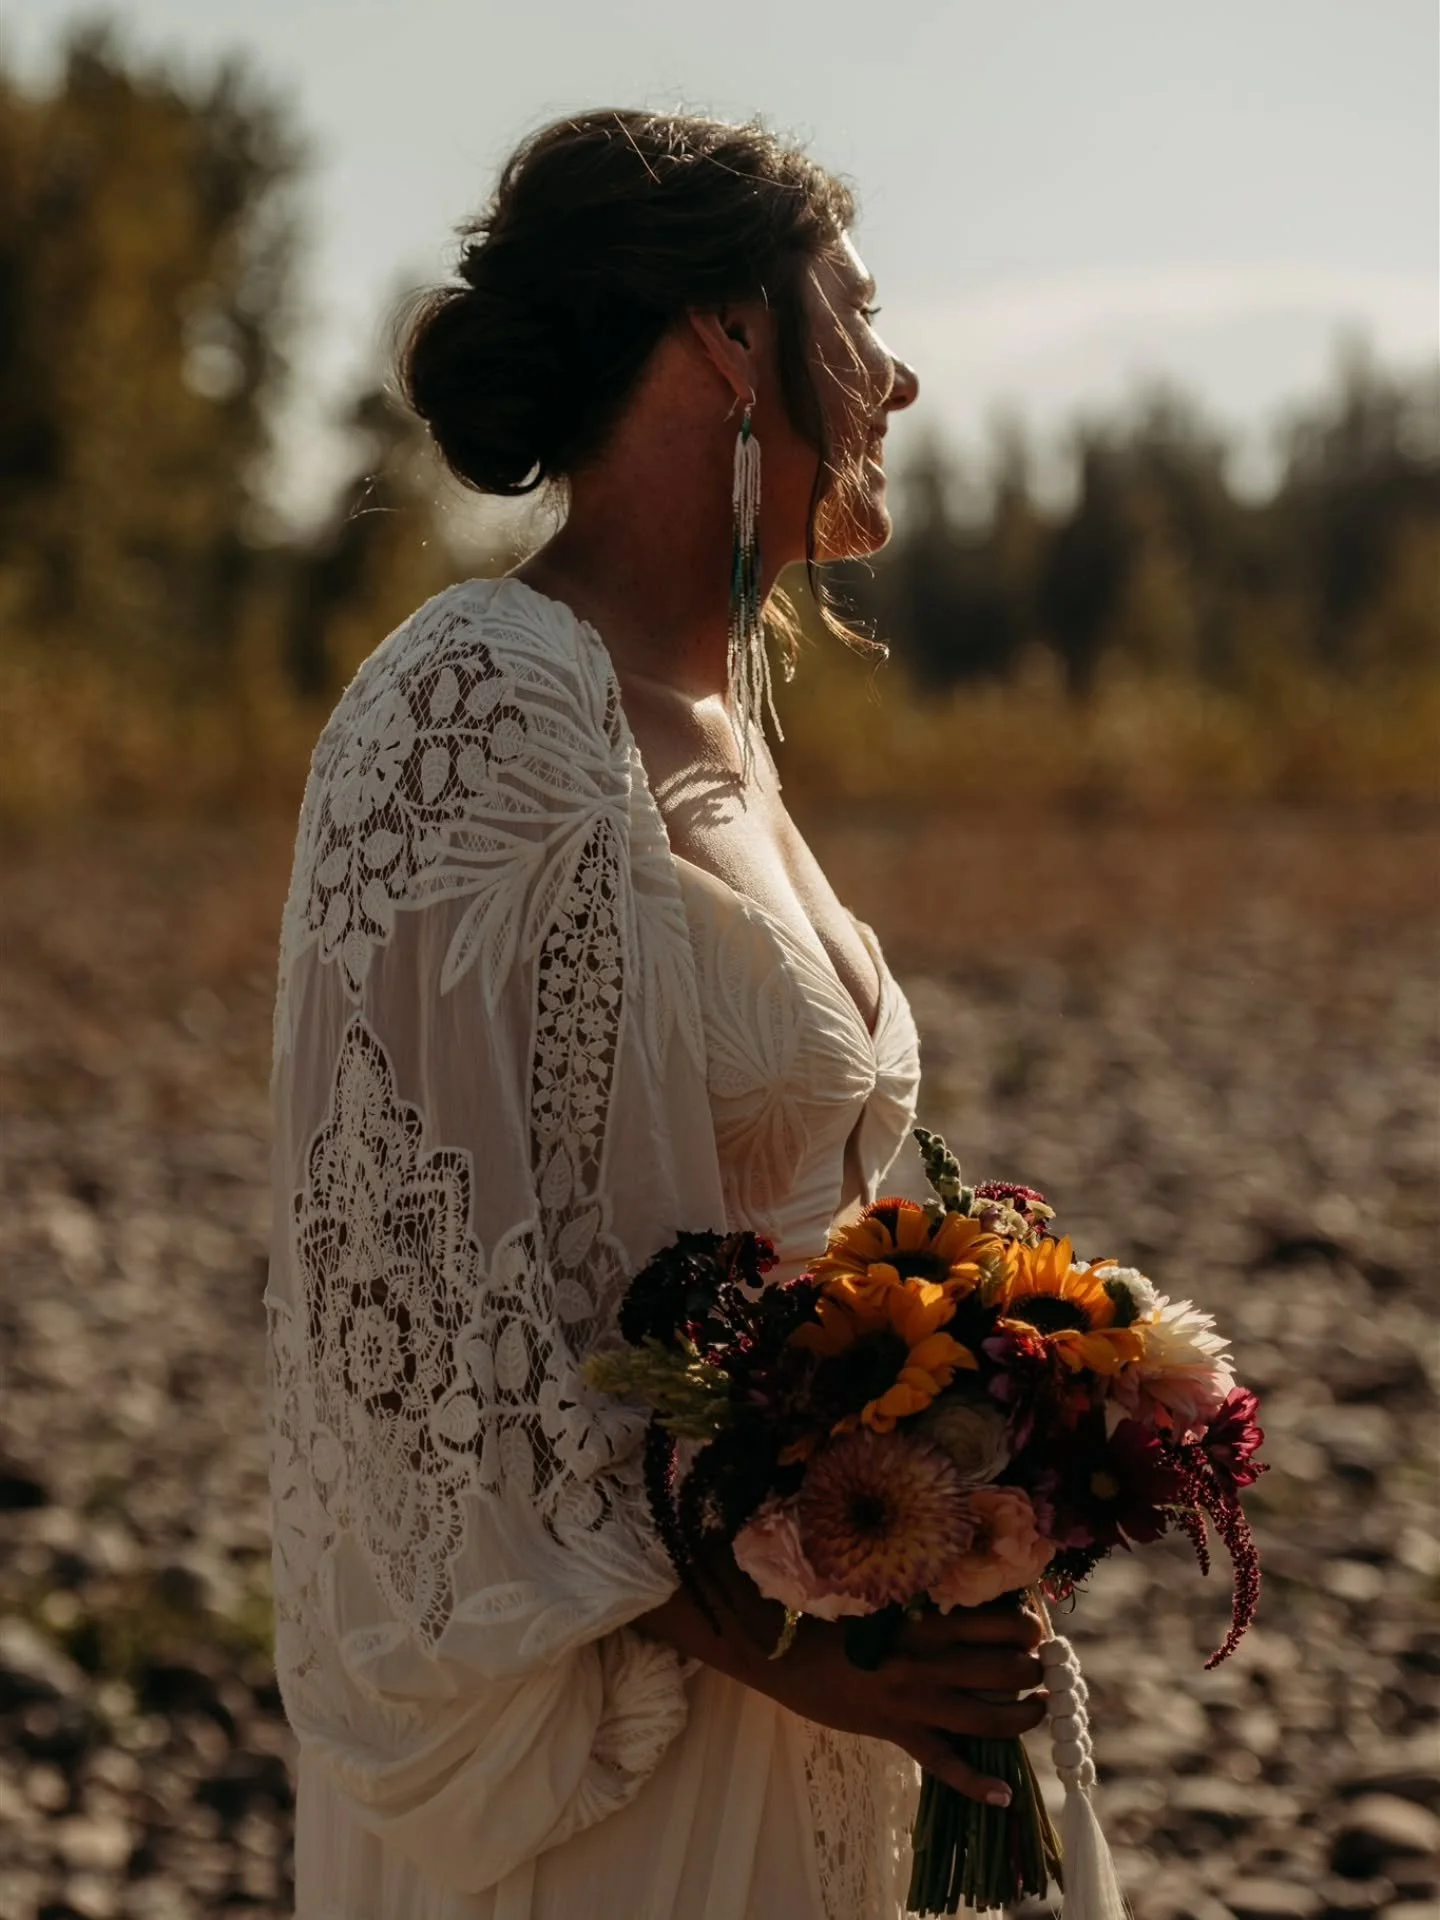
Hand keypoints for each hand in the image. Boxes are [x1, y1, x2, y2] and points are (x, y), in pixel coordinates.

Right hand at [637, 1561, 1045, 1805]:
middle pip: (1002, 1669)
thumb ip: (919, 1607)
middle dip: (1033, 1671)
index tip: (1037, 1628)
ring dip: (1022, 1717)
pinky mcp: (897, 1732)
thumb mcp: (879, 1603)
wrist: (781, 1652)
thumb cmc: (829, 1621)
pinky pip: (945, 1763)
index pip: (992, 1623)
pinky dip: (978, 1783)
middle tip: (1042, 1671)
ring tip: (1037, 1710)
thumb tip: (960, 1604)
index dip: (1026, 1628)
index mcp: (923, 1622)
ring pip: (987, 1716)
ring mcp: (913, 1701)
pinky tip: (1004, 1794)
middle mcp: (926, 1661)